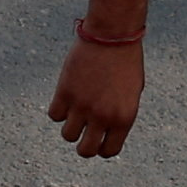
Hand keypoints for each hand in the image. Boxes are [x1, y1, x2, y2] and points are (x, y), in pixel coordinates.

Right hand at [46, 31, 144, 157]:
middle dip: (84, 145)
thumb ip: (118, 114)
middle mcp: (103, 116)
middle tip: (84, 133)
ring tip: (75, 112)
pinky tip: (66, 97)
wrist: (112, 35)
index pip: (109, 151)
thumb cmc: (126, 61)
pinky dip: (58, 110)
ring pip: (68, 135)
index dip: (102, 148)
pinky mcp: (65, 92)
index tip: (99, 139)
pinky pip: (55, 115)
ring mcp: (82, 106)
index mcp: (124, 118)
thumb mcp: (131, 93)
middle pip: (85, 151)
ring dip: (71, 127)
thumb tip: (104, 131)